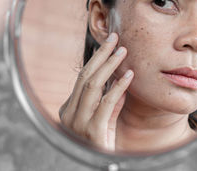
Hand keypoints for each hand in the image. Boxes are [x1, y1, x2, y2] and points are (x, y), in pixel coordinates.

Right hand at [59, 32, 133, 150]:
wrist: (105, 165)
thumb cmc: (104, 142)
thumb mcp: (105, 117)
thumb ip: (109, 99)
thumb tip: (119, 77)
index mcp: (68, 109)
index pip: (82, 78)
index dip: (96, 59)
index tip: (108, 44)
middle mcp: (69, 114)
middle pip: (85, 77)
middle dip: (101, 55)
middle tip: (114, 38)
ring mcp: (78, 123)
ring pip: (93, 86)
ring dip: (109, 66)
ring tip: (122, 51)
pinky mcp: (93, 131)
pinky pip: (106, 103)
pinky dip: (118, 87)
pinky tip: (128, 75)